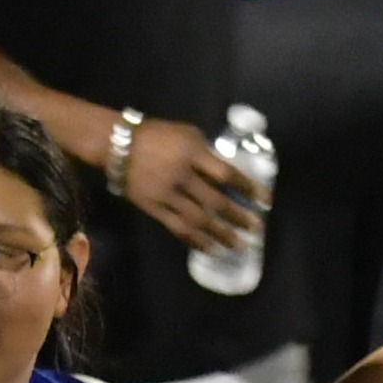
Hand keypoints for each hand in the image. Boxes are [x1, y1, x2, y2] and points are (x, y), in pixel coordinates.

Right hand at [121, 116, 259, 253]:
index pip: (228, 174)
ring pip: (199, 220)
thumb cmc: (157, 135)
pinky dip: (196, 240)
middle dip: (238, 217)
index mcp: (193, 153)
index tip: (265, 201)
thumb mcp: (187, 133)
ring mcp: (167, 194)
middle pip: (216, 201)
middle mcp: (182, 175)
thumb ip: (207, 154)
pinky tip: (210, 249)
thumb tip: (227, 174)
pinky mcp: (154, 208)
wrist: (117, 144)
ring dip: (221, 235)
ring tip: (238, 246)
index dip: (248, 188)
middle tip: (256, 230)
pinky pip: (178, 228)